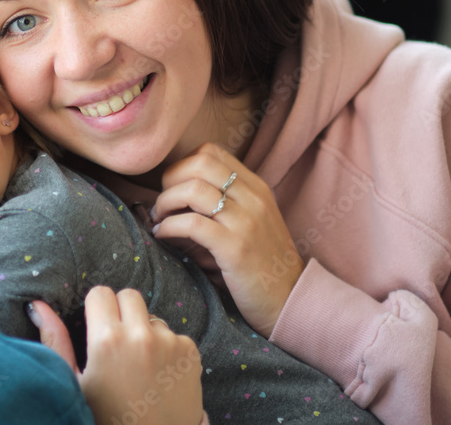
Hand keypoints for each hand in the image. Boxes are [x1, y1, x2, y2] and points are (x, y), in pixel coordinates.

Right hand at [30, 287, 206, 424]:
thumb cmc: (107, 418)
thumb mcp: (75, 383)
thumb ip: (54, 340)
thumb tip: (37, 305)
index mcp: (107, 340)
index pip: (100, 293)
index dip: (96, 309)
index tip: (96, 327)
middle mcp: (140, 335)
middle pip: (129, 295)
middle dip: (121, 311)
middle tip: (117, 342)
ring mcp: (169, 342)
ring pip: (153, 317)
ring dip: (145, 331)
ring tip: (139, 365)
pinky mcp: (190, 352)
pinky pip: (175, 335)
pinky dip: (167, 349)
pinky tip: (159, 374)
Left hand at [150, 143, 303, 336]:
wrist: (290, 299)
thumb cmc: (259, 263)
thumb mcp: (248, 222)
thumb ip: (220, 203)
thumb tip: (170, 194)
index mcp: (255, 187)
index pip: (210, 152)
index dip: (182, 165)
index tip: (173, 188)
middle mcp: (252, 198)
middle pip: (199, 163)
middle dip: (170, 180)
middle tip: (162, 205)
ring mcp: (246, 221)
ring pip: (193, 190)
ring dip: (165, 203)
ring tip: (160, 221)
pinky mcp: (235, 248)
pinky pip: (192, 223)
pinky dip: (168, 226)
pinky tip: (163, 235)